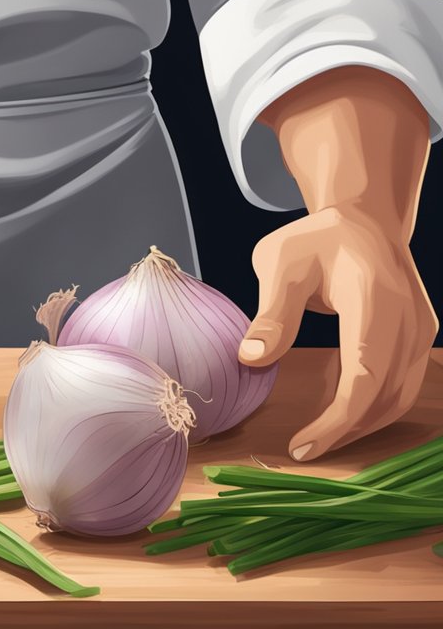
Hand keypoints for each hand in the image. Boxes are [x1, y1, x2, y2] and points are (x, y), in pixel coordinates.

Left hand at [238, 66, 434, 461]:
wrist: (362, 219)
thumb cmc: (316, 240)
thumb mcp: (281, 263)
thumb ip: (272, 313)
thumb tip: (250, 359)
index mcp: (378, 300)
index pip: (367, 376)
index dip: (339, 419)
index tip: (303, 445)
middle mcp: (411, 320)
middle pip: (388, 395)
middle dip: (347, 431)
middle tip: (302, 451)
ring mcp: (421, 330)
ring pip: (400, 397)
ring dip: (362, 426)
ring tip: (317, 441)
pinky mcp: (418, 338)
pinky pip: (401, 385)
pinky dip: (372, 408)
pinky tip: (337, 418)